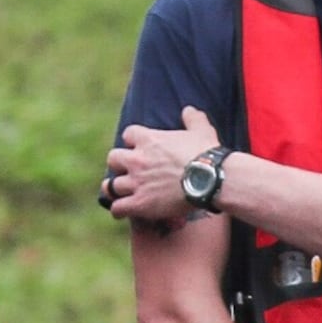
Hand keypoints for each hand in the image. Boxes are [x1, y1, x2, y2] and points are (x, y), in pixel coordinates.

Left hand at [104, 104, 223, 226]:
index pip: (128, 134)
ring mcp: (137, 182)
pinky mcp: (140, 203)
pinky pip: (118, 207)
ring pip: (111, 185)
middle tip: (127, 170)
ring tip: (118, 192)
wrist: (210, 180)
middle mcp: (137, 160)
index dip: (132, 141)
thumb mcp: (202, 131)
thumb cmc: (206, 154)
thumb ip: (193, 119)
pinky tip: (122, 212)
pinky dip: (119, 210)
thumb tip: (189, 110)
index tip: (138, 146)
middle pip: (113, 158)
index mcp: (148, 139)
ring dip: (114, 188)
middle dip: (118, 164)